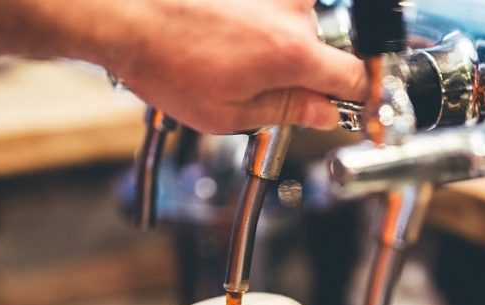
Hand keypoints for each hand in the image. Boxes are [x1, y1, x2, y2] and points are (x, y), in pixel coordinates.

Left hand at [102, 0, 366, 133]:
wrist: (122, 12)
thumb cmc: (163, 60)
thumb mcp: (228, 113)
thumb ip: (287, 112)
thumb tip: (322, 114)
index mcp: (293, 54)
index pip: (355, 79)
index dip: (362, 100)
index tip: (359, 109)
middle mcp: (293, 11)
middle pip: (322, 50)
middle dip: (300, 73)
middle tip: (257, 88)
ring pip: (294, 23)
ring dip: (272, 44)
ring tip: (227, 57)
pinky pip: (271, 6)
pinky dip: (253, 22)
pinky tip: (221, 34)